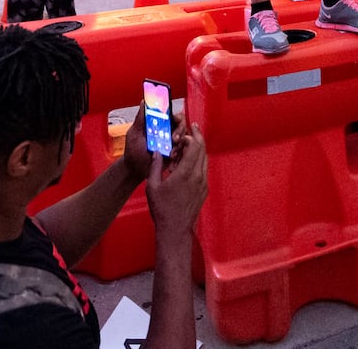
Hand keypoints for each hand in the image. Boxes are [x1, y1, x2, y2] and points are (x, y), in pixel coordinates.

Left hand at [122, 102, 185, 185]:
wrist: (135, 169)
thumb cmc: (133, 151)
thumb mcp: (134, 134)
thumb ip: (140, 119)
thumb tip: (143, 102)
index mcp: (157, 124)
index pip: (170, 114)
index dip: (175, 115)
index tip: (175, 119)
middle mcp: (166, 131)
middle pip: (180, 124)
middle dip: (180, 130)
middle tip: (174, 138)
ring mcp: (171, 142)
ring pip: (184, 137)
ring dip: (180, 142)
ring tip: (171, 150)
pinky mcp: (174, 153)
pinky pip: (183, 149)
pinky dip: (179, 152)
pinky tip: (172, 156)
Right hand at [147, 125, 206, 243]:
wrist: (175, 229)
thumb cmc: (162, 209)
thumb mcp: (153, 186)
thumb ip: (155, 166)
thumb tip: (157, 151)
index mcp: (185, 173)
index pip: (194, 147)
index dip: (191, 136)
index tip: (185, 131)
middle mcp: (198, 176)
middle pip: (202, 150)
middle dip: (198, 137)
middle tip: (193, 127)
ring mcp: (203, 183)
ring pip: (205, 159)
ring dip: (200, 148)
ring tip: (192, 141)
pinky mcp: (204, 190)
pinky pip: (204, 169)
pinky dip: (200, 160)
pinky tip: (191, 160)